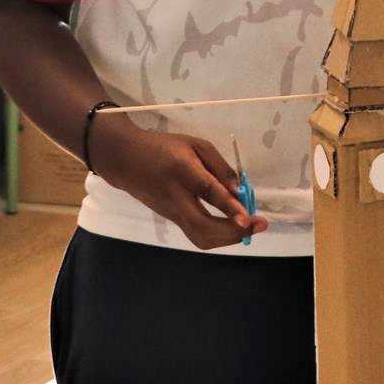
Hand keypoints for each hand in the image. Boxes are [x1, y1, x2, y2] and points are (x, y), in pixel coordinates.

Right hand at [87, 116, 268, 249]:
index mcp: (182, 171)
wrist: (126, 161)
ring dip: (228, 238)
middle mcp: (175, 197)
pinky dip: (218, 236)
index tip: (248, 217)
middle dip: (233, 231)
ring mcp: (172, 213)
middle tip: (257, 225)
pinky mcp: (172, 220)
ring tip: (249, 228)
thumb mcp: (195, 145)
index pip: (206, 192)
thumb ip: (219, 166)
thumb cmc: (164, 148)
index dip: (228, 206)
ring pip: (199, 237)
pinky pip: (197, 235)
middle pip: (203, 226)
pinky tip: (233, 228)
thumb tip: (240, 190)